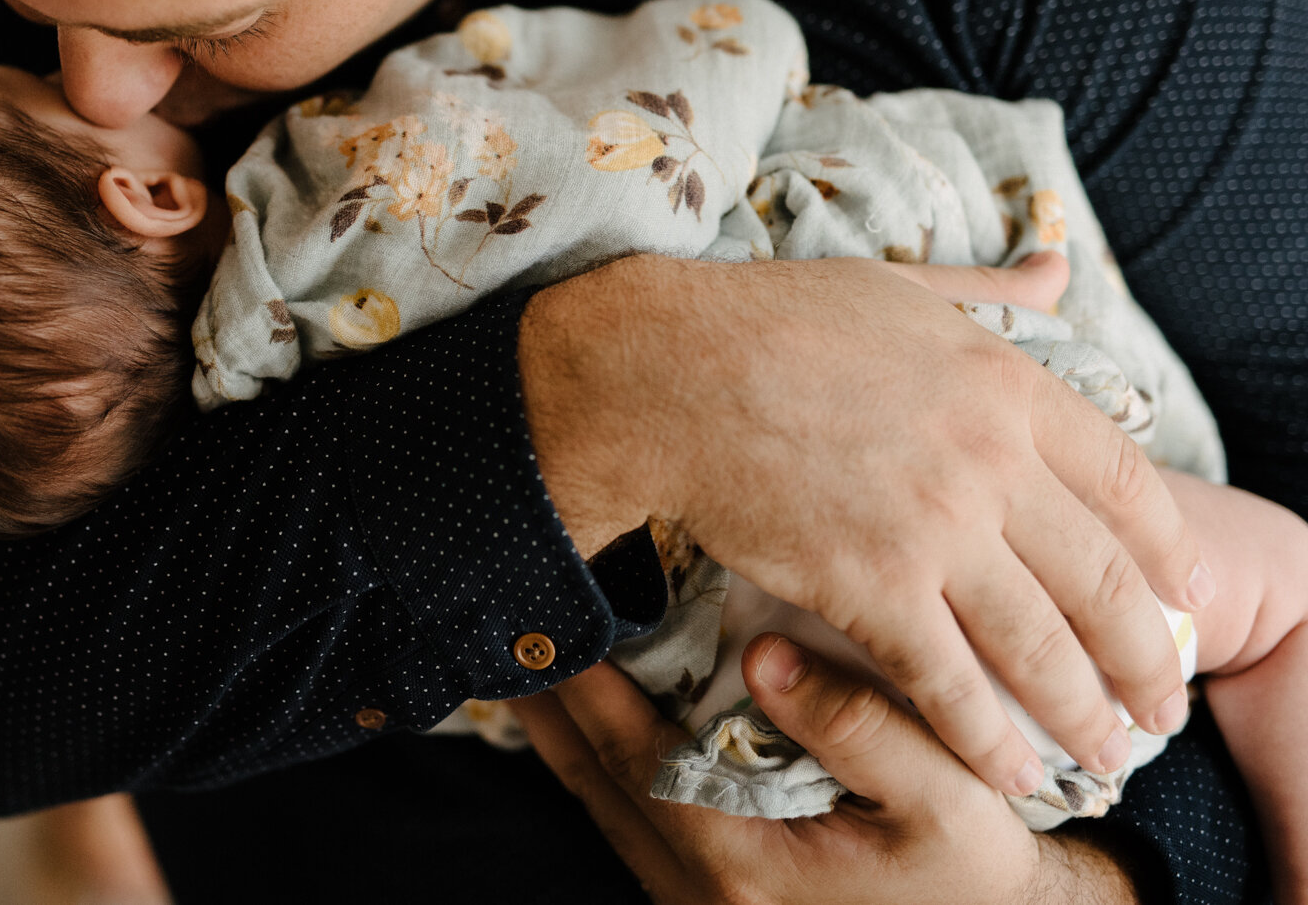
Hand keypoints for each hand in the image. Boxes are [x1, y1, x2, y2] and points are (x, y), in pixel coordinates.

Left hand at [508, 643, 1140, 904]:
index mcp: (741, 861)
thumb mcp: (945, 801)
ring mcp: (701, 904)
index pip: (630, 757)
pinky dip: (606, 771)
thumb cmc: (976, 876)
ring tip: (539, 666)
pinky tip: (600, 728)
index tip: (553, 618)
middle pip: (596, 782)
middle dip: (554, 705)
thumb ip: (856, 725)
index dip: (585, 686)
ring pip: (606, 810)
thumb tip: (764, 653)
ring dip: (570, 737)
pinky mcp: (716, 903)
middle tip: (518, 629)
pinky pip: (634, 827)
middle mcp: (700, 891)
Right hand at [519, 254, 1209, 794]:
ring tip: (1108, 753)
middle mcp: (991, 459)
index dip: (1169, 550)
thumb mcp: (901, 286)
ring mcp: (934, 526)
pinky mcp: (869, 585)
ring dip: (1086, 711)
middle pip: (1103, 578)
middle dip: (1146, 655)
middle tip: (1163, 703)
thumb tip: (1055, 264)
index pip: (1127, 480)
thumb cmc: (770, 320)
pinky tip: (1011, 773)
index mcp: (1007, 381)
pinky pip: (948, 680)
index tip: (1186, 596)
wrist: (667, 370)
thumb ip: (989, 290)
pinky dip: (987, 737)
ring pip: (1040, 643)